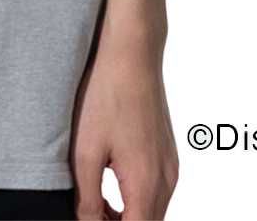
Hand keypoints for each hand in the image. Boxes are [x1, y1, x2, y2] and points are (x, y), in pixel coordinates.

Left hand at [71, 36, 178, 219]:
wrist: (132, 52)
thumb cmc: (108, 94)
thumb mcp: (86, 150)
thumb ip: (88, 198)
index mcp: (146, 184)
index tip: (88, 220)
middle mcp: (166, 179)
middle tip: (88, 215)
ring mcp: (170, 165)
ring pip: (152, 210)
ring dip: (127, 217)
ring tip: (95, 207)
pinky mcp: (167, 152)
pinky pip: (156, 190)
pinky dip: (136, 199)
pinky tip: (110, 186)